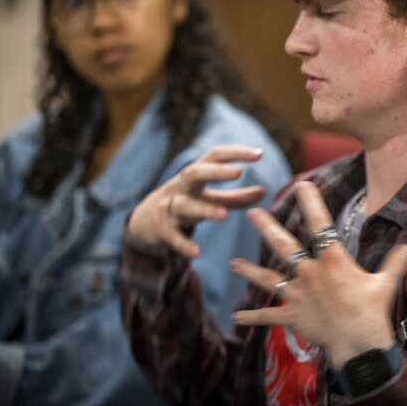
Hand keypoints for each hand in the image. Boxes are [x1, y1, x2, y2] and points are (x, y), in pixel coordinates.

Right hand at [126, 145, 265, 256]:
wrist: (143, 222)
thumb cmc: (185, 204)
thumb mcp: (208, 198)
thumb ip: (235, 197)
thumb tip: (263, 191)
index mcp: (195, 175)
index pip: (214, 156)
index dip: (236, 153)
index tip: (259, 154)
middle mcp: (181, 187)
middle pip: (195, 173)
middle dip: (216, 172)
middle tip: (238, 172)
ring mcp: (168, 207)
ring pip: (184, 205)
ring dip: (204, 209)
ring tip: (223, 215)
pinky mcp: (161, 229)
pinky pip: (172, 236)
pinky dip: (183, 244)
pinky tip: (196, 252)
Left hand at [230, 181, 406, 368]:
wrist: (360, 346)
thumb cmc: (374, 312)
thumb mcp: (386, 284)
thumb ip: (395, 263)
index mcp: (332, 261)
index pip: (320, 226)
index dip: (310, 204)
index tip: (302, 185)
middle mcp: (310, 274)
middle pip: (284, 246)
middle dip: (267, 228)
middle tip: (252, 212)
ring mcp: (298, 295)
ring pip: (269, 279)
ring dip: (250, 271)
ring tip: (232, 263)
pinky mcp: (293, 317)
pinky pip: (269, 316)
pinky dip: (252, 317)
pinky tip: (235, 317)